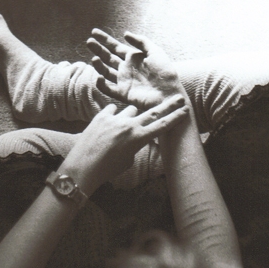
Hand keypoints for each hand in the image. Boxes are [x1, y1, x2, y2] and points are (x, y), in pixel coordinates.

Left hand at [59, 94, 188, 193]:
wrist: (83, 167)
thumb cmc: (107, 169)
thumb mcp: (128, 160)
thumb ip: (135, 144)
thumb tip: (135, 135)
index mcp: (139, 138)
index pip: (162, 125)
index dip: (175, 118)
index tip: (185, 111)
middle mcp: (129, 125)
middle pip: (153, 112)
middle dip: (168, 106)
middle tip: (179, 98)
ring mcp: (115, 119)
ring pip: (130, 109)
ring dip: (130, 115)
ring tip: (122, 128)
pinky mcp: (101, 116)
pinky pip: (112, 110)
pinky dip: (113, 115)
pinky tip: (108, 125)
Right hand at [86, 29, 184, 109]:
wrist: (169, 94)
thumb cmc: (165, 73)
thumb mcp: (155, 52)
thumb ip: (141, 42)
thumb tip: (125, 34)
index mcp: (133, 58)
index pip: (115, 47)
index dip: (105, 40)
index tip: (94, 32)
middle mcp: (126, 69)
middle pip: (107, 58)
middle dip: (98, 49)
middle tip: (89, 42)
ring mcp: (123, 81)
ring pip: (105, 72)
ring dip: (98, 65)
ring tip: (94, 58)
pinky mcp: (123, 94)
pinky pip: (108, 89)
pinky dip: (101, 84)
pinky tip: (100, 76)